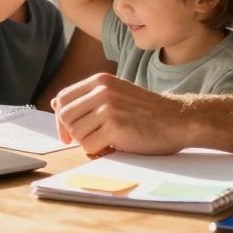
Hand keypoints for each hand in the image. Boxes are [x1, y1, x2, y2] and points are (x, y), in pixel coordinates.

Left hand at [52, 73, 190, 155]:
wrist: (178, 119)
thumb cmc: (147, 111)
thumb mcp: (116, 94)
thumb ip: (88, 98)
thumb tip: (54, 104)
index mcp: (100, 80)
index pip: (63, 98)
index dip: (60, 118)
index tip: (68, 132)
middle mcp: (102, 90)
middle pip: (65, 116)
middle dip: (72, 133)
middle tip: (89, 140)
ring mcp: (108, 108)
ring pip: (76, 133)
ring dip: (88, 143)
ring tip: (107, 141)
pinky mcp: (115, 127)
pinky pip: (89, 146)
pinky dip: (98, 152)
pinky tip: (113, 147)